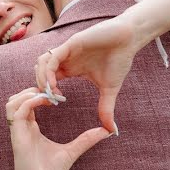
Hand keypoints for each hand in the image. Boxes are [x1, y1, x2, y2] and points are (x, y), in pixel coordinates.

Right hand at [6, 87, 109, 169]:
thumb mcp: (72, 152)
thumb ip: (86, 140)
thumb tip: (106, 132)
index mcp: (32, 129)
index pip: (29, 103)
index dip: (41, 94)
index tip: (59, 96)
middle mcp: (23, 128)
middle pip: (17, 99)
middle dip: (33, 89)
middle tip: (52, 91)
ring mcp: (19, 132)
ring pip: (12, 103)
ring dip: (27, 94)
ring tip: (45, 95)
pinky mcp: (18, 138)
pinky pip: (16, 113)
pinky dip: (28, 103)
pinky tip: (44, 102)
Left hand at [35, 15, 140, 134]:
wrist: (129, 39)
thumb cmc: (119, 59)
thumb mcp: (110, 89)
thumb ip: (106, 108)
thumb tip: (112, 130)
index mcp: (71, 68)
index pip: (50, 80)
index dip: (49, 92)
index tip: (56, 104)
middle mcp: (66, 59)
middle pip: (41, 72)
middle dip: (41, 87)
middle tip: (50, 101)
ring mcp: (67, 50)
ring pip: (42, 63)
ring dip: (42, 79)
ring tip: (51, 93)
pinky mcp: (70, 43)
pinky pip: (51, 58)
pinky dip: (48, 72)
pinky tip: (55, 84)